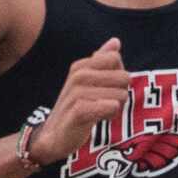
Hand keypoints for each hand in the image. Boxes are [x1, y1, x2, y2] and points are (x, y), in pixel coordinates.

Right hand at [29, 38, 131, 167]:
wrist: (54, 136)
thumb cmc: (75, 108)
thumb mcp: (88, 82)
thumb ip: (102, 60)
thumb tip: (116, 41)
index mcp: (80, 66)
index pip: (114, 58)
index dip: (118, 76)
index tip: (106, 88)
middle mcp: (78, 76)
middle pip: (123, 77)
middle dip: (120, 93)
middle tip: (104, 104)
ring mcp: (77, 93)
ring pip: (120, 95)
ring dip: (116, 108)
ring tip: (100, 113)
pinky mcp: (79, 111)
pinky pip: (110, 107)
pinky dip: (110, 114)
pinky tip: (100, 119)